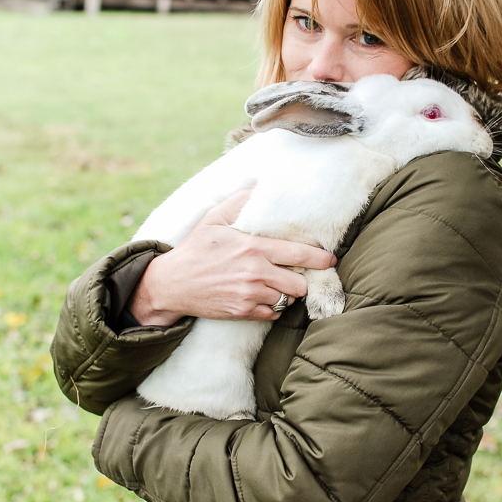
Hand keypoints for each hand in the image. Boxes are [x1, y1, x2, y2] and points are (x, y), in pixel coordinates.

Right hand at [128, 190, 336, 324]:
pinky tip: (262, 296)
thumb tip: (258, 188)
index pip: (299, 254)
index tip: (330, 259)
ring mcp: (250, 294)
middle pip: (299, 283)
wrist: (172, 284)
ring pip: (287, 299)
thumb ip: (239, 203)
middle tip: (296, 274)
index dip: (320, 259)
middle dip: (302, 279)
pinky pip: (273, 313)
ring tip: (276, 284)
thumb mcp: (214, 219)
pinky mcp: (243, 312)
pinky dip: (272, 306)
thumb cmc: (195, 249)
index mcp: (253, 247)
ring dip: (286, 293)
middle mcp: (255, 272)